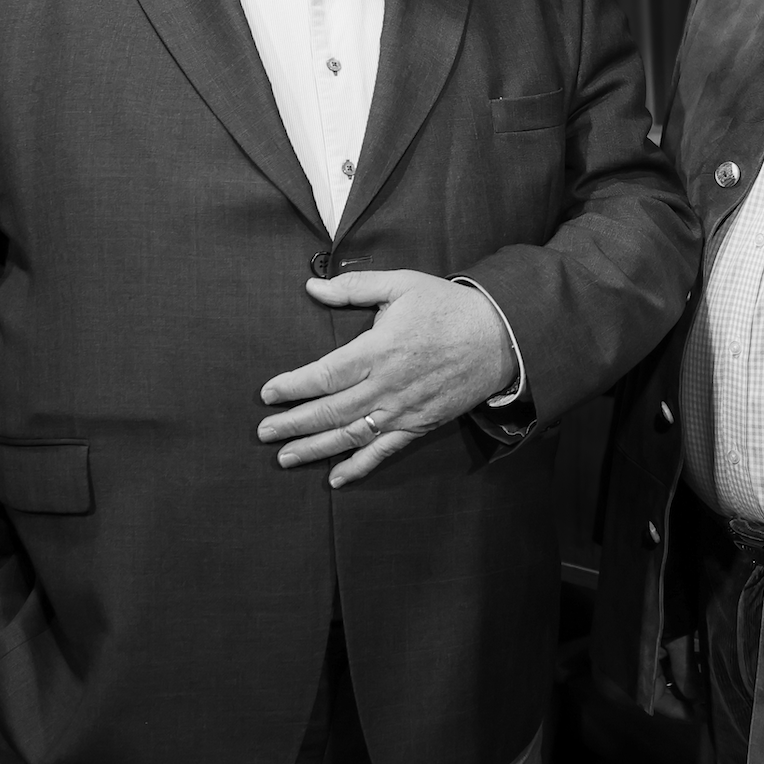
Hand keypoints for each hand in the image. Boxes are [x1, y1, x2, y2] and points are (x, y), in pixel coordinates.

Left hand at [256, 271, 515, 486]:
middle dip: (293, 424)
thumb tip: (311, 287)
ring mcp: (403, 410)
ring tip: (285, 458)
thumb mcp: (402, 284)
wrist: (500, 337)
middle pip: (330, 411)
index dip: (293, 387)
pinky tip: (336, 479)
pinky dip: (359, 467)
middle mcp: (386, 386)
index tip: (267, 395)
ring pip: (351, 436)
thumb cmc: (448, 307)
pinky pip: (384, 451)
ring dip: (315, 449)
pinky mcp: (419, 425)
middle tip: (263, 433)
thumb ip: (354, 288)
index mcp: (378, 350)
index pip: (324, 375)